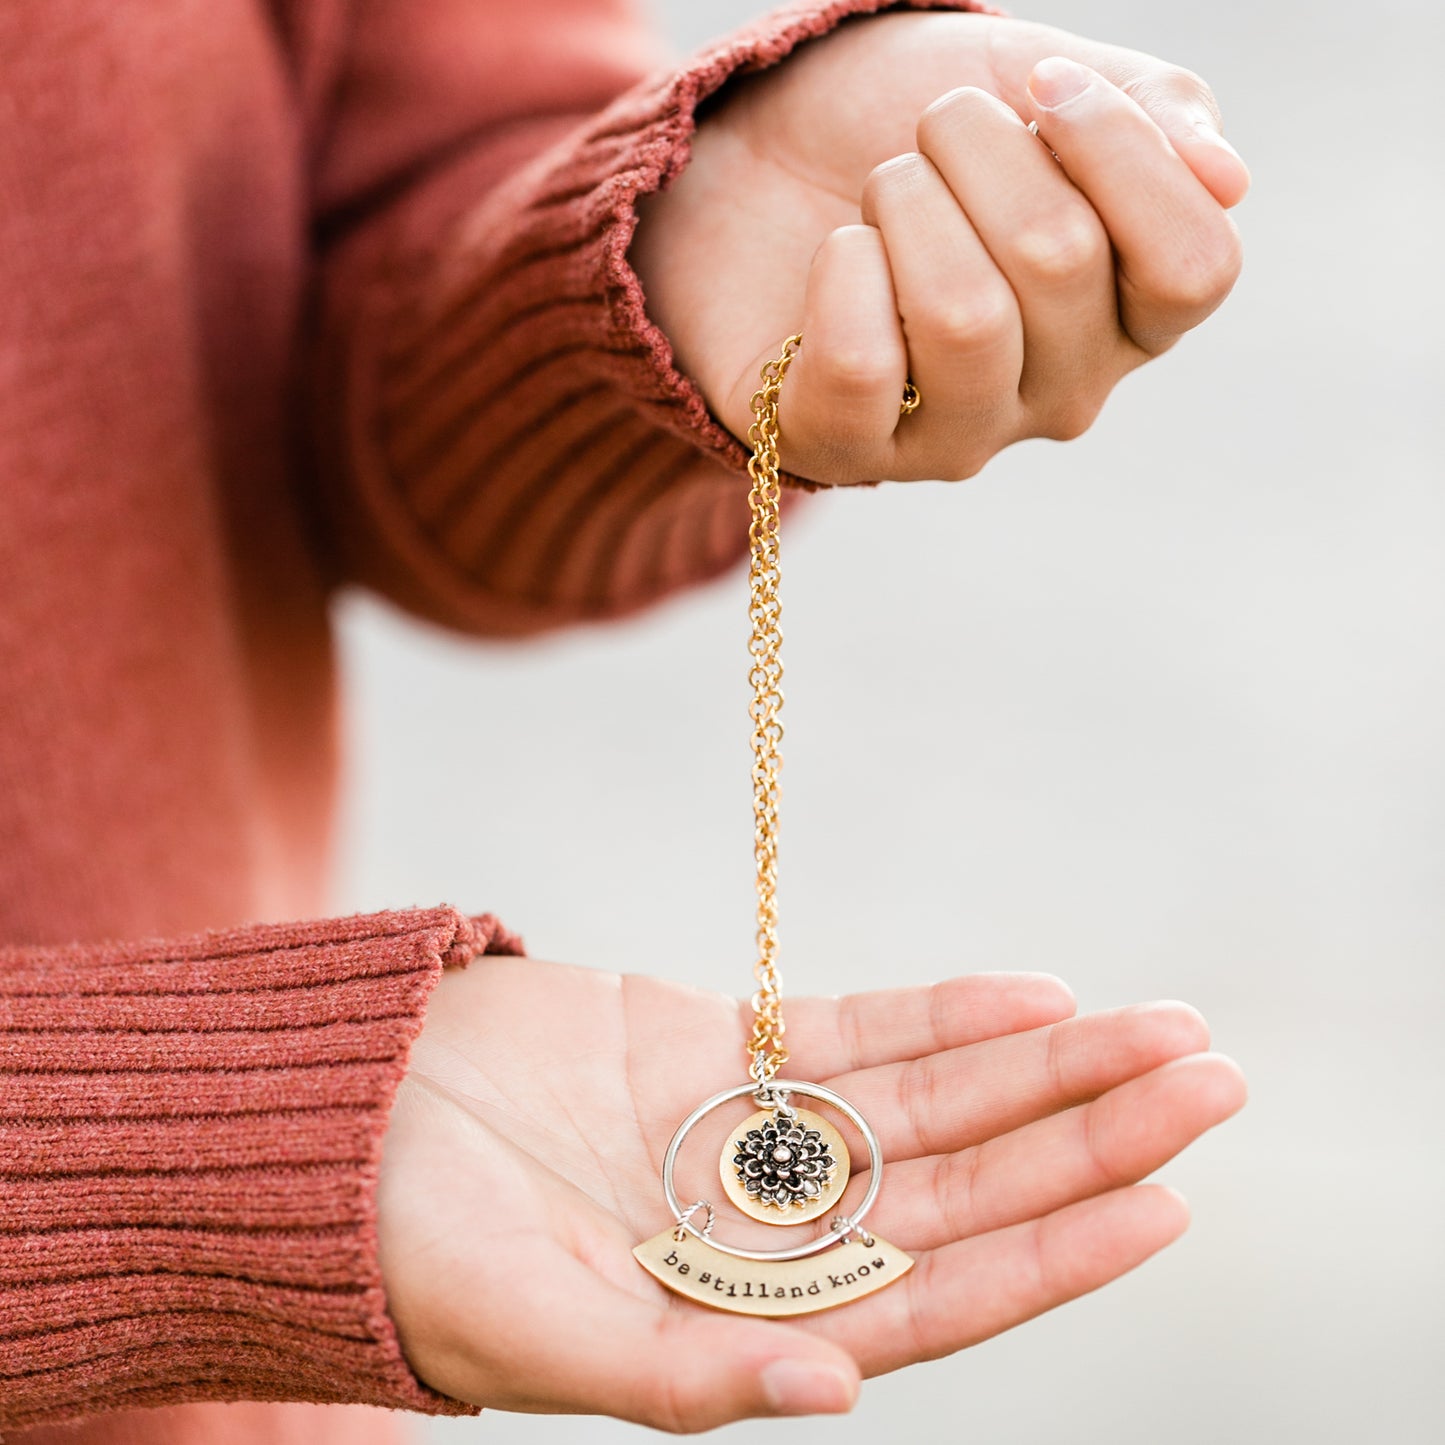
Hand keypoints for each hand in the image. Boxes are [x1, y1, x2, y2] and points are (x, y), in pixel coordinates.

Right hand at [377, 957, 1244, 1429]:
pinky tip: (1031, 991)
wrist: (327, 1125)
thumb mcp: (528, 1335)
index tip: (1165, 1198)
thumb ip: (674, 1379)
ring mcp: (751, 1132)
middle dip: (1086, 1132)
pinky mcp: (714, 1044)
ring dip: (1041, 1061)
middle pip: (964, 1183)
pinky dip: (940, 1010)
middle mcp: (771, 1233)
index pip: (936, 1295)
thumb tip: (829, 1399)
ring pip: (930, 1097)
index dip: (1050, 1252)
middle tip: (1212, 1076)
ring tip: (1158, 1025)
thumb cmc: (404, 1253)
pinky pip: (850, 1026)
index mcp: (741, 1323)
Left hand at [630, 10, 1248, 483]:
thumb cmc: (908, 129)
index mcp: (1128, 313)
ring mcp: (955, 436)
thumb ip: (1147, 115)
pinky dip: (838, 270)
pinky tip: (834, 258)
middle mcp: (1057, 393)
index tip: (1041, 86)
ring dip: (905, 203)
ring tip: (881, 193)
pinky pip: (860, 361)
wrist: (759, 157)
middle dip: (978, 150)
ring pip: (963, 315)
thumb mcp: (1032, 83)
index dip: (1122, 153)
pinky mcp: (846, 450)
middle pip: (1061, 262)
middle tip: (929, 136)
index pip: (1195, 270)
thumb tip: (1227, 181)